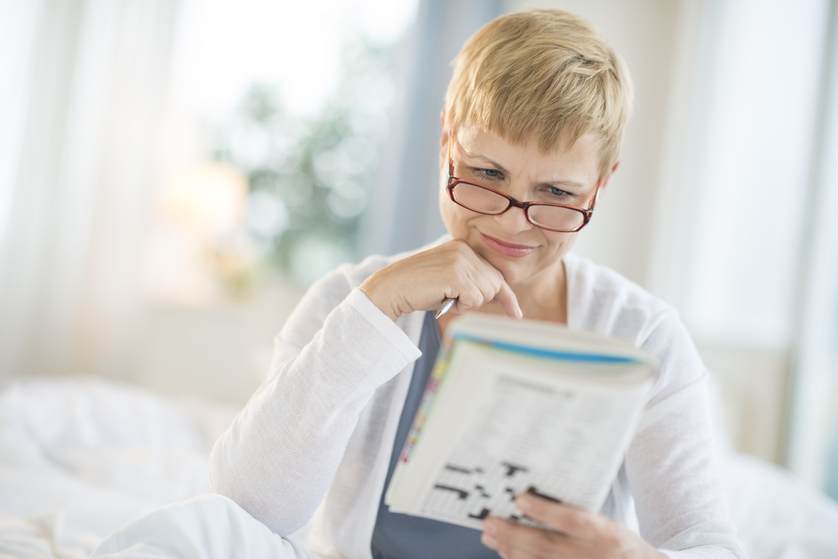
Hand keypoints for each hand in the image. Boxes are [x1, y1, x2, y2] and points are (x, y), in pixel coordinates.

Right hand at [359, 239, 522, 320]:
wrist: (391, 288)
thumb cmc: (418, 290)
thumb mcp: (448, 281)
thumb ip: (471, 282)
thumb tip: (499, 295)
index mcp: (463, 247)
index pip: (494, 273)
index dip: (506, 296)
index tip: (516, 313)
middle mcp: (464, 249)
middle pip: (494, 285)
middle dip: (478, 300)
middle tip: (450, 299)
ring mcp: (461, 260)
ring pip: (485, 294)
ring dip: (467, 304)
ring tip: (443, 296)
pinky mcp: (457, 274)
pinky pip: (474, 299)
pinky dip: (461, 306)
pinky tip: (443, 298)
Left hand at [480, 493, 664, 558]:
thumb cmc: (621, 545)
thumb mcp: (608, 523)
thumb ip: (579, 513)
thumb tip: (538, 496)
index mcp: (603, 533)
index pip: (572, 520)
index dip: (545, 510)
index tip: (520, 499)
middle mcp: (590, 553)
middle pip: (546, 544)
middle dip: (514, 533)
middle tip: (490, 521)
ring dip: (510, 548)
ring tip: (490, 535)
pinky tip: (505, 552)